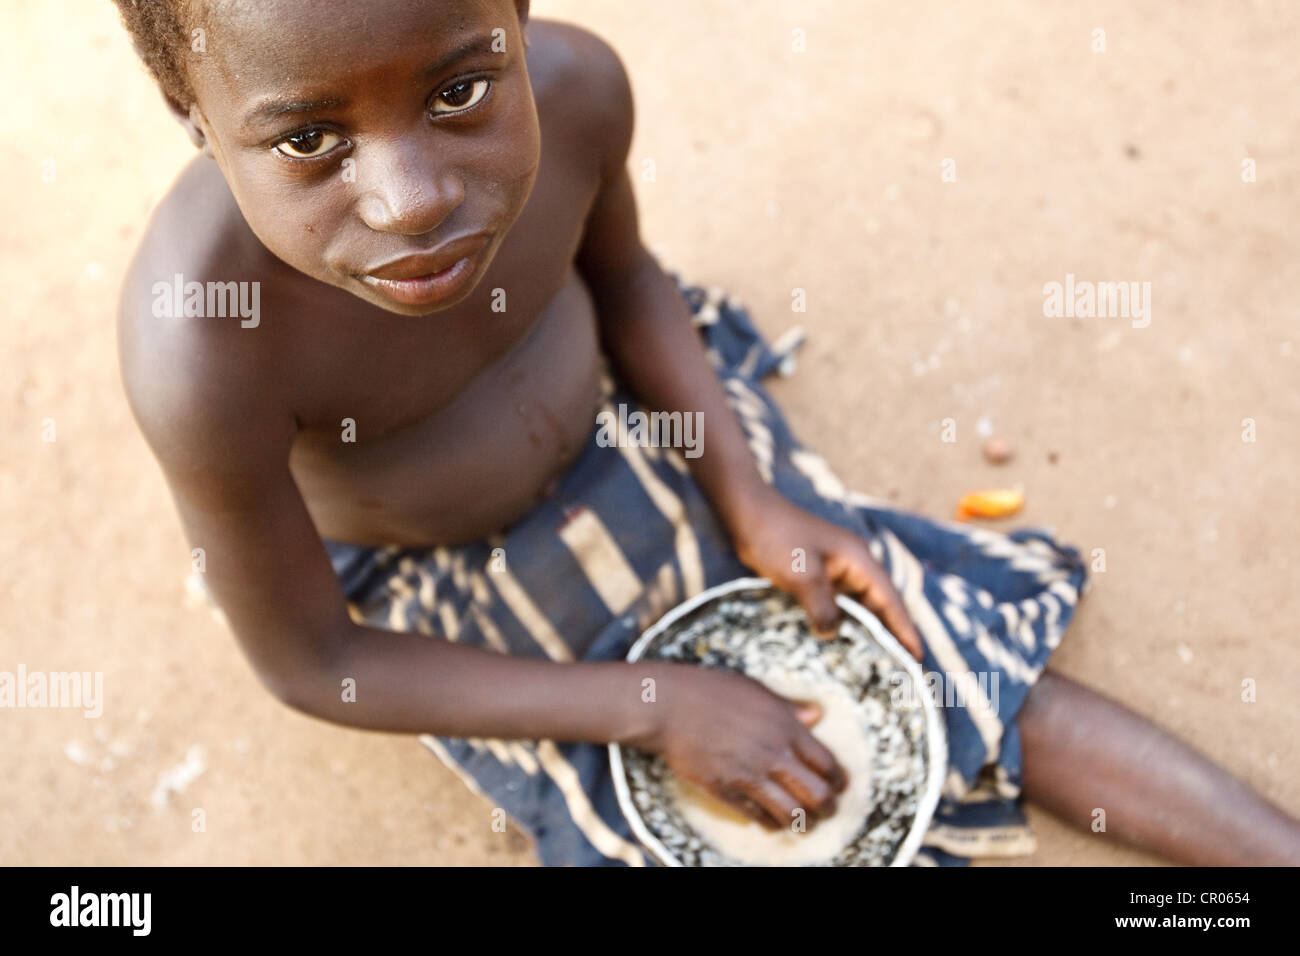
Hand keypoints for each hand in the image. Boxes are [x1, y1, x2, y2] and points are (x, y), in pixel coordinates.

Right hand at [637, 663, 846, 828]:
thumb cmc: (710, 690)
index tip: (839, 786)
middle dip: (827, 808)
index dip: (839, 781)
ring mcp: (748, 774)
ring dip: (802, 823)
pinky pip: (758, 817)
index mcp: (785, 726)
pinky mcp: (726, 790)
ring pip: (791, 813)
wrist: (667, 706)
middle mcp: (772, 753)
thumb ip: (789, 707)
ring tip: (803, 823)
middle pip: (817, 795)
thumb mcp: (756, 690)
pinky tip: (771, 821)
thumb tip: (817, 715)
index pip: (827, 764)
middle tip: (826, 810)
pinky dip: (770, 824)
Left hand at [730, 490, 923, 657]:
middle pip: (880, 605)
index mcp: (859, 560)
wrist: (748, 513)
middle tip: (901, 672)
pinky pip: (839, 605)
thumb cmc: (777, 536)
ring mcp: (836, 571)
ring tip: (876, 666)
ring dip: (867, 632)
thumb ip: (821, 605)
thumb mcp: (802, 574)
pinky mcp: (819, 577)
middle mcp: (854, 566)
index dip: (904, 629)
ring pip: (859, 607)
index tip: (917, 657)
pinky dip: (844, 624)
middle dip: (891, 636)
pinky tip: (841, 646)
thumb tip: (832, 635)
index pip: (890, 600)